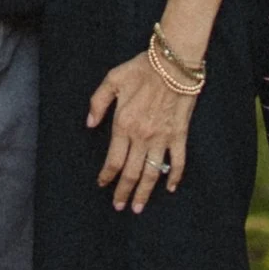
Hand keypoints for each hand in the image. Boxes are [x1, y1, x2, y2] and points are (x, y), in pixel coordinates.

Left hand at [88, 50, 195, 212]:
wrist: (174, 62)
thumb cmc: (142, 68)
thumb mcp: (112, 79)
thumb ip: (97, 102)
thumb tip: (89, 124)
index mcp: (123, 124)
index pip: (113, 160)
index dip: (107, 176)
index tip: (103, 185)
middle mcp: (142, 136)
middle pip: (130, 172)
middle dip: (123, 192)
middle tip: (119, 206)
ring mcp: (162, 138)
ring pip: (151, 173)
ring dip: (144, 192)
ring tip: (138, 207)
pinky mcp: (179, 135)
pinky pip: (177, 161)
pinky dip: (174, 177)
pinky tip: (170, 188)